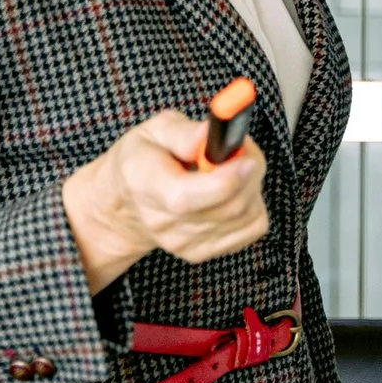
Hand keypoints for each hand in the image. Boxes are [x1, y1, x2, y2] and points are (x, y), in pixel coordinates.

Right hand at [60, 110, 268, 293]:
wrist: (127, 203)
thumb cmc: (144, 160)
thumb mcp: (156, 130)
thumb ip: (185, 133)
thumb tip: (211, 136)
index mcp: (147, 186)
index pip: (188, 197)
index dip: (227, 178)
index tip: (244, 156)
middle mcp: (163, 223)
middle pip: (229, 207)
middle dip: (249, 173)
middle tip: (241, 151)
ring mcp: (184, 243)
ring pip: (247, 217)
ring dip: (252, 188)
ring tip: (233, 170)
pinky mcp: (203, 252)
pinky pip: (252, 229)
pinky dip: (254, 207)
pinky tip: (234, 193)